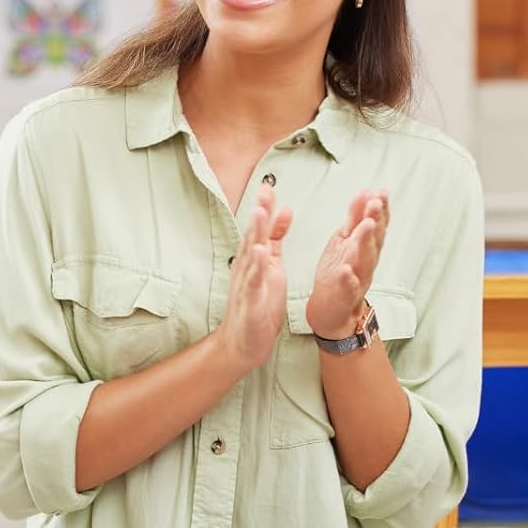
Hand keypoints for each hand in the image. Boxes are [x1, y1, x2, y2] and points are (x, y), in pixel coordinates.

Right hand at [218, 187, 291, 372]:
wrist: (243, 343)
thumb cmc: (258, 305)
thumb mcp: (271, 266)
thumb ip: (276, 239)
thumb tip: (284, 210)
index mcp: (256, 259)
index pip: (260, 228)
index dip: (265, 207)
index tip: (270, 184)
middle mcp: (248, 268)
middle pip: (253, 235)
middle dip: (259, 212)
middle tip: (264, 189)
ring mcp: (247, 285)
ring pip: (251, 256)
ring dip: (255, 234)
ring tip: (259, 213)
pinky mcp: (251, 303)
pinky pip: (254, 284)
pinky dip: (258, 268)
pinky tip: (261, 254)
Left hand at [306, 188, 388, 339]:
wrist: (332, 310)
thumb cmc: (340, 273)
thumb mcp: (347, 239)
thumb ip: (355, 217)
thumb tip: (366, 192)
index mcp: (366, 246)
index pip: (377, 224)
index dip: (381, 209)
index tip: (382, 193)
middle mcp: (367, 261)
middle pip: (375, 239)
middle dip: (376, 220)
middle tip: (376, 203)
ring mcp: (358, 278)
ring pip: (365, 259)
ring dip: (366, 242)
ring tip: (365, 225)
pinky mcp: (346, 295)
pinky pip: (349, 286)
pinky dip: (349, 278)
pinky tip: (347, 269)